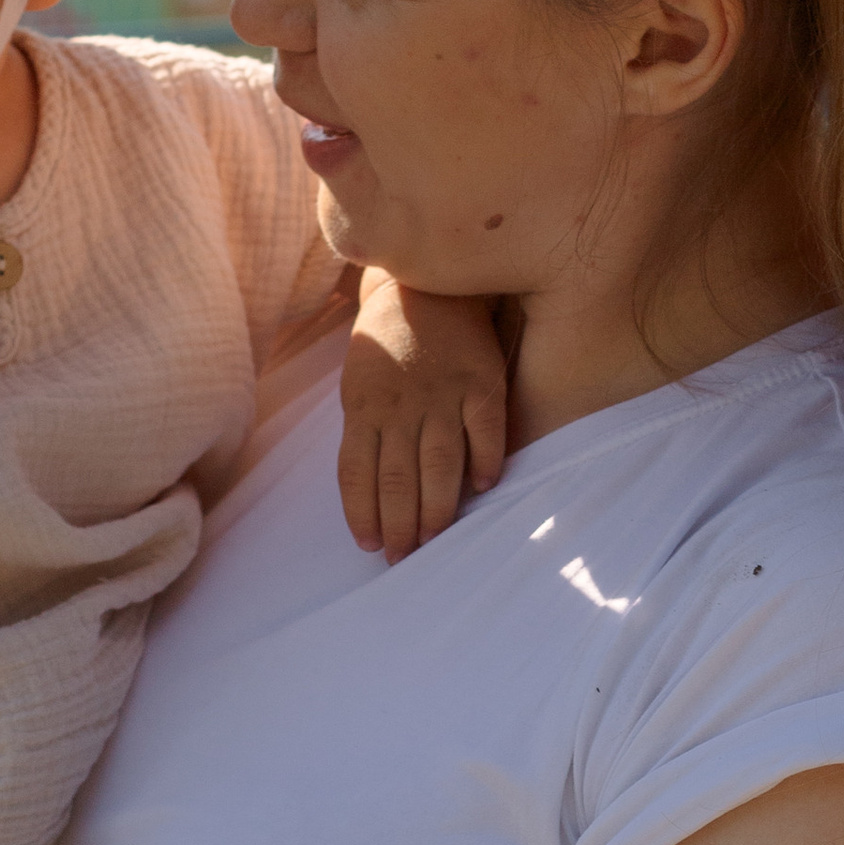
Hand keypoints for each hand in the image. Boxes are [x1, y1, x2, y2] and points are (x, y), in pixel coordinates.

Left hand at [339, 271, 508, 561]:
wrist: (426, 286)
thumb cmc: (389, 346)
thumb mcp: (361, 384)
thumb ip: (367, 432)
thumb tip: (371, 494)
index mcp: (364, 407)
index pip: (358, 473)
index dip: (362, 513)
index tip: (370, 545)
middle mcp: (401, 405)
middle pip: (397, 478)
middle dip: (399, 525)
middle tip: (403, 558)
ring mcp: (442, 394)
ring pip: (438, 464)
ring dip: (436, 508)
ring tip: (434, 539)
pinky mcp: (480, 382)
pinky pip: (485, 429)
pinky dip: (485, 460)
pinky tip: (484, 487)